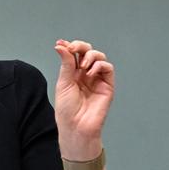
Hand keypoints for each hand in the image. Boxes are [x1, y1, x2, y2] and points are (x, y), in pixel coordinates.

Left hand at [54, 39, 114, 158]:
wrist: (76, 126)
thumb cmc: (67, 109)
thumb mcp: (63, 83)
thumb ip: (66, 63)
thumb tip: (61, 46)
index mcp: (73, 73)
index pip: (74, 54)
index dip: (70, 46)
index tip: (61, 43)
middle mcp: (85, 74)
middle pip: (87, 51)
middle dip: (80, 46)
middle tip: (73, 48)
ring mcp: (97, 79)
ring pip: (99, 56)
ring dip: (91, 56)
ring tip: (83, 66)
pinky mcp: (107, 85)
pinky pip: (108, 68)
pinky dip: (99, 65)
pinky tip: (90, 73)